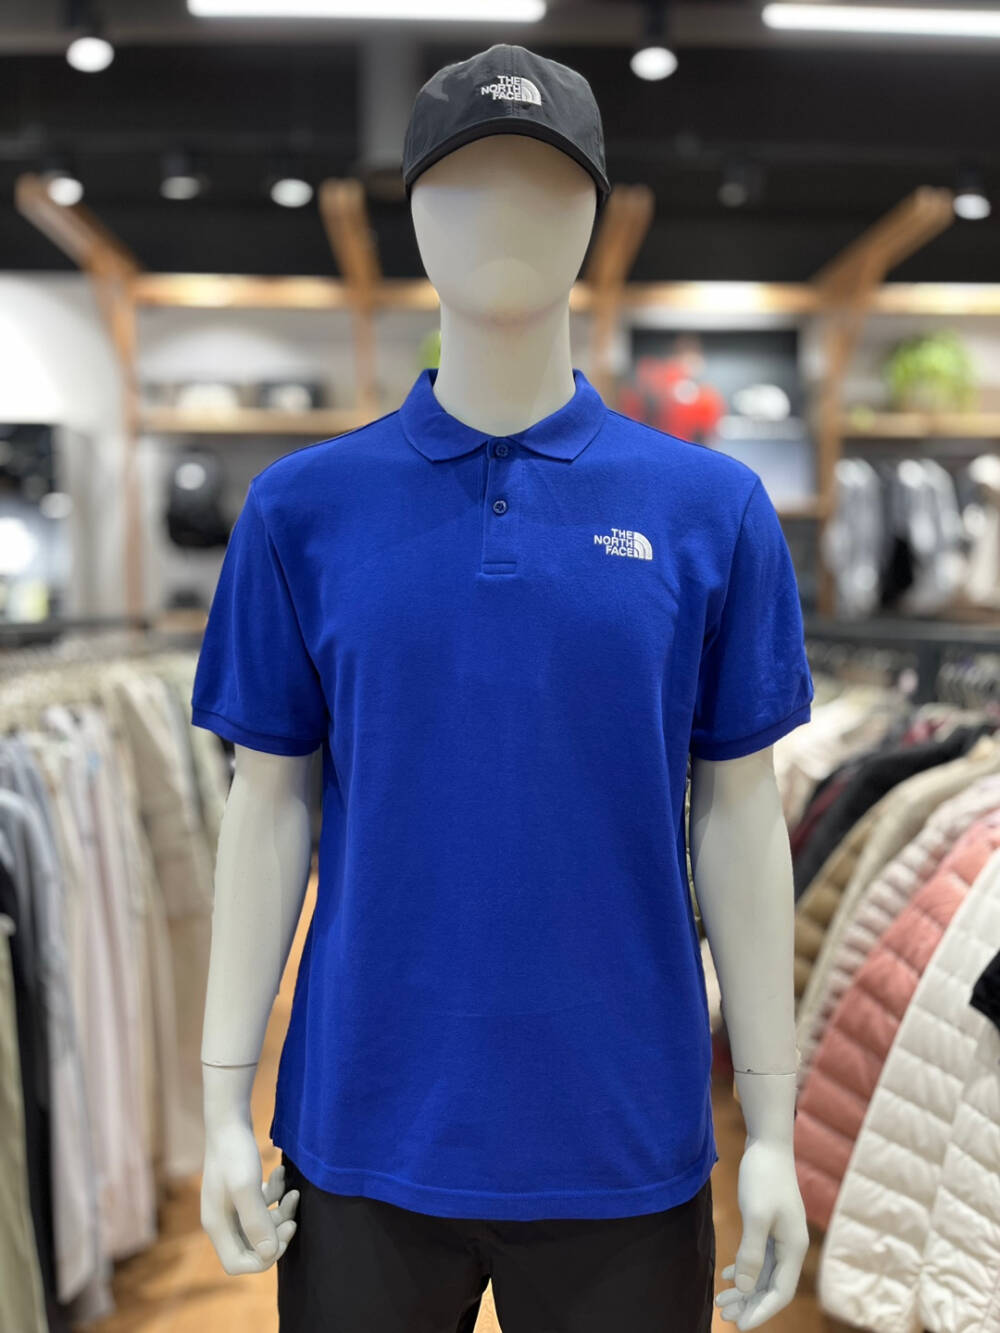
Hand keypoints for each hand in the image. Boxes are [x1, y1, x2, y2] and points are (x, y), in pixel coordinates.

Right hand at [201, 1117, 298, 1273]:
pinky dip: (274, 1194)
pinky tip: (281, 1174)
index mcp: (217, 1225)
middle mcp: (221, 1219)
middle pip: (251, 1246)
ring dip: (280, 1212)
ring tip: (293, 1192)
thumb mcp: (246, 1187)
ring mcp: (230, 1204)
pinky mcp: (240, 1190)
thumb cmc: (234, 1152)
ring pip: (260, 1224)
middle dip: (276, 1234)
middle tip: (293, 1217)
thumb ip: (256, 1222)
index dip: (263, 1258)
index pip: (237, 1263)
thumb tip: (269, 1254)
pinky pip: (261, 1204)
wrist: (228, 1119)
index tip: (283, 1235)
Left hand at [714, 1138, 807, 1328]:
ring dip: (745, 1289)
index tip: (740, 1327)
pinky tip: (728, 1276)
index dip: (761, 1312)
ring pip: (763, 1273)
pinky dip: (744, 1269)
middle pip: (771, 1287)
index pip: (780, 1293)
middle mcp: (790, 1247)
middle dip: (749, 1304)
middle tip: (725, 1316)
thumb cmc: (763, 1177)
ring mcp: (781, 1236)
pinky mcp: (770, 1225)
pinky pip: (759, 1258)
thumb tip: (746, 1288)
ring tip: (721, 1301)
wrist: (767, 1144)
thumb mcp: (755, 1215)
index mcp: (793, 1248)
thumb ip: (751, 1253)